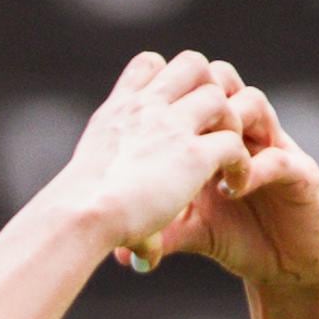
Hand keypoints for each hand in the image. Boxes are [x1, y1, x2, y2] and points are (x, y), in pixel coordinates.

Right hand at [45, 50, 255, 261]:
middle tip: (214, 128)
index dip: (169, 80)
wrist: (80, 214)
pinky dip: (242, 164)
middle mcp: (146, 108)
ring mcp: (172, 126)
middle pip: (192, 63)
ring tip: (228, 158)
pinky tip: (233, 188)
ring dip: (231, 123)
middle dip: (210, 90)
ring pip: (220, 96)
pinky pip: (234, 143)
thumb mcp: (87, 188)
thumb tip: (133, 255)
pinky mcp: (195, 154)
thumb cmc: (76, 212)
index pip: (149, 64)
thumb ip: (116, 205)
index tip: (174, 111)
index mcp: (119, 111)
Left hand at [126, 68, 318, 295]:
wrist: (285, 265)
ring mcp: (274, 147)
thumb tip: (114, 252)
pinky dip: (253, 168)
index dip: (168, 98)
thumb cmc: (237, 237)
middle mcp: (245, 131)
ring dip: (227, 123)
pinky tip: (230, 189)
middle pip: (221, 80)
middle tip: (178, 131)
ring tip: (206, 158)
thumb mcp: (190, 231)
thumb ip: (159, 232)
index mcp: (215, 135)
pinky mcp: (301, 173)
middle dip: (198, 97)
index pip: (190, 90)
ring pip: (254, 103)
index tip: (143, 127)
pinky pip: (279, 157)